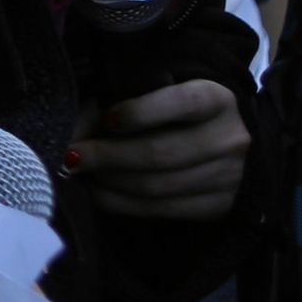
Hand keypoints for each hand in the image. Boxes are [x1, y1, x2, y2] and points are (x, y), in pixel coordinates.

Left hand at [71, 80, 252, 220]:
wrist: (230, 143)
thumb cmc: (176, 110)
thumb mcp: (158, 92)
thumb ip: (119, 101)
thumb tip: (77, 131)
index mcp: (217, 99)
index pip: (181, 103)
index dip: (139, 112)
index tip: (107, 119)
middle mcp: (229, 139)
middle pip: (160, 153)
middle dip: (107, 155)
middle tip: (71, 155)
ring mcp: (229, 177)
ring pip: (155, 186)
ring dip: (108, 181)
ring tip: (80, 172)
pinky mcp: (217, 207)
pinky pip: (159, 210)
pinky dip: (119, 202)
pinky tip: (96, 191)